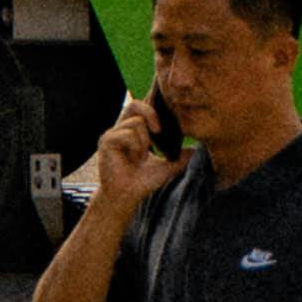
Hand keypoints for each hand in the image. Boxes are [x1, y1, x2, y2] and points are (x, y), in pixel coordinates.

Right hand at [87, 92, 170, 215]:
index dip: (153, 107)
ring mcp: (112, 134)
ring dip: (144, 140)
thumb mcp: (167, 167)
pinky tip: (134, 159)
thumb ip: (180, 158)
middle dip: (151, 114)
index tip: (163, 121)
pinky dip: (135, 146)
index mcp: (133, 131)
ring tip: (141, 157)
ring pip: (136, 122)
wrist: (128, 196)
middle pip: (135, 104)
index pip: (141, 107)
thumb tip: (195, 149)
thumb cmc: (143, 182)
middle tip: (159, 131)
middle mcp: (121, 129)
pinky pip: (126, 134)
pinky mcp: (106, 141)